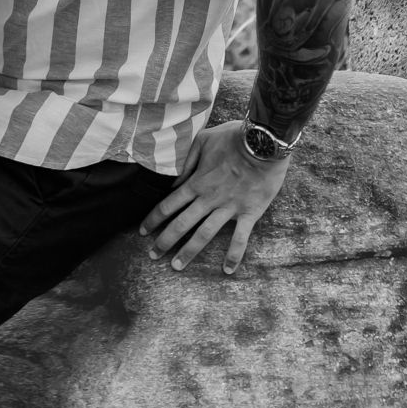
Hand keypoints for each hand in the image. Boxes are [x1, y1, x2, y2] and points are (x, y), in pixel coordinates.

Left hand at [139, 121, 287, 275]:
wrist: (263, 142)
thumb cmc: (233, 137)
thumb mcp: (203, 140)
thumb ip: (187, 160)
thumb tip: (175, 180)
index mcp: (197, 182)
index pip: (168, 204)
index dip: (153, 219)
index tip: (143, 231)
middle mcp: (209, 198)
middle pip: (181, 224)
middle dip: (164, 241)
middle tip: (153, 255)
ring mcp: (228, 208)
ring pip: (204, 235)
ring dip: (188, 252)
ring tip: (176, 266)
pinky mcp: (248, 213)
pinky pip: (240, 239)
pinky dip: (234, 256)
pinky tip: (227, 270)